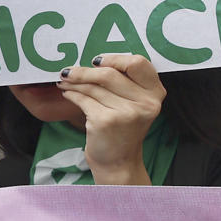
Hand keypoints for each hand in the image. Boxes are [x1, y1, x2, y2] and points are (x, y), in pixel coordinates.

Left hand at [59, 54, 166, 183]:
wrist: (118, 162)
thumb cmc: (123, 130)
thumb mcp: (134, 104)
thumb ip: (126, 83)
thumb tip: (96, 60)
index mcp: (155, 94)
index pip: (138, 63)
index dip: (115, 58)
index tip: (97, 61)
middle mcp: (146, 103)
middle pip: (110, 74)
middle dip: (84, 71)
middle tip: (68, 71)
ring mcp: (127, 113)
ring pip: (94, 87)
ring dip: (74, 82)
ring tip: (65, 82)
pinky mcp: (107, 121)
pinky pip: (84, 100)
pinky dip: (71, 95)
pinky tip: (67, 94)